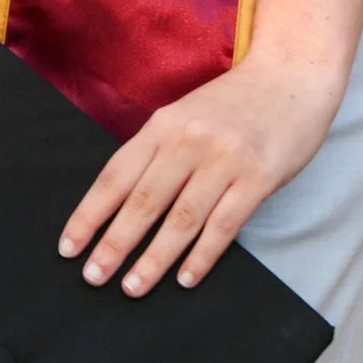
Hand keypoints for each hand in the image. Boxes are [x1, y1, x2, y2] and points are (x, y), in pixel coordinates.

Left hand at [58, 49, 343, 299]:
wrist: (293, 75)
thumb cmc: (236, 103)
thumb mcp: (186, 115)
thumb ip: (159, 152)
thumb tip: (121, 205)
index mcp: (163, 125)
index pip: (115, 176)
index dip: (89, 215)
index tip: (69, 247)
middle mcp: (189, 140)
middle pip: (143, 201)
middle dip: (114, 243)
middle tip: (94, 276)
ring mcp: (225, 159)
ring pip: (181, 218)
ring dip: (154, 258)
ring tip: (133, 287)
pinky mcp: (258, 176)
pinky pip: (224, 225)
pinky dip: (202, 256)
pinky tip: (185, 279)